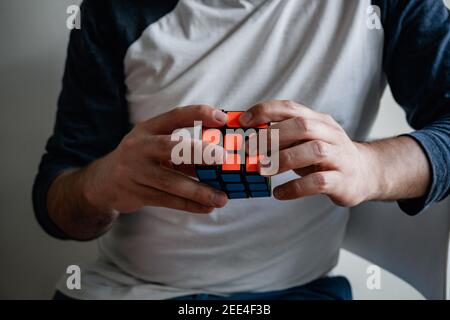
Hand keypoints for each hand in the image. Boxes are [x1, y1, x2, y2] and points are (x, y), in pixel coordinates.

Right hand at [83, 105, 228, 213]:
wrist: (104, 182)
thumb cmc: (141, 159)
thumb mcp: (156, 146)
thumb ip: (183, 149)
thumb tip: (221, 157)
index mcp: (148, 129)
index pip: (174, 116)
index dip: (198, 114)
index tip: (222, 118)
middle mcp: (139, 147)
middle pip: (170, 147)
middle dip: (198, 152)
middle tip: (223, 157)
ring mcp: (135, 171)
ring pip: (170, 181)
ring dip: (199, 191)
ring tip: (222, 198)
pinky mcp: (135, 194)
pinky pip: (167, 200)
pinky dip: (189, 205)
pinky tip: (207, 207)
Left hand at [239, 100, 380, 206]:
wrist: (365, 173)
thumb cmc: (325, 156)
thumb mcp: (306, 140)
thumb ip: (283, 136)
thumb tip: (248, 137)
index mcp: (318, 120)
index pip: (291, 108)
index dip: (266, 111)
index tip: (243, 121)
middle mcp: (330, 134)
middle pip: (302, 126)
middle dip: (272, 136)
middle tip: (249, 149)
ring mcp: (338, 156)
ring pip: (313, 151)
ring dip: (283, 160)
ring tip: (261, 170)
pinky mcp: (342, 180)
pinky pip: (318, 182)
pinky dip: (295, 188)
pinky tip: (278, 193)